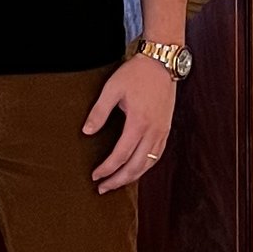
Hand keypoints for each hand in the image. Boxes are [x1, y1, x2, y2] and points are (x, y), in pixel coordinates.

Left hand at [85, 54, 175, 191]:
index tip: (95, 175)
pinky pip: (157, 156)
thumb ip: (99, 112)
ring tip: (117, 182)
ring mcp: (162, 132)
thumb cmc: (137, 73)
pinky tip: (136, 169)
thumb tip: (86, 132)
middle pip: (135, 166)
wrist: (161, 62)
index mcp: (139, 123)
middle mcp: (153, 132)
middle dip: (118, 180)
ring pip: (148, 164)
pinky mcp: (166, 130)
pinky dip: (145, 167)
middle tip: (103, 188)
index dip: (107, 169)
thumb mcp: (112, 89)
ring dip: (132, 177)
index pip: (120, 156)